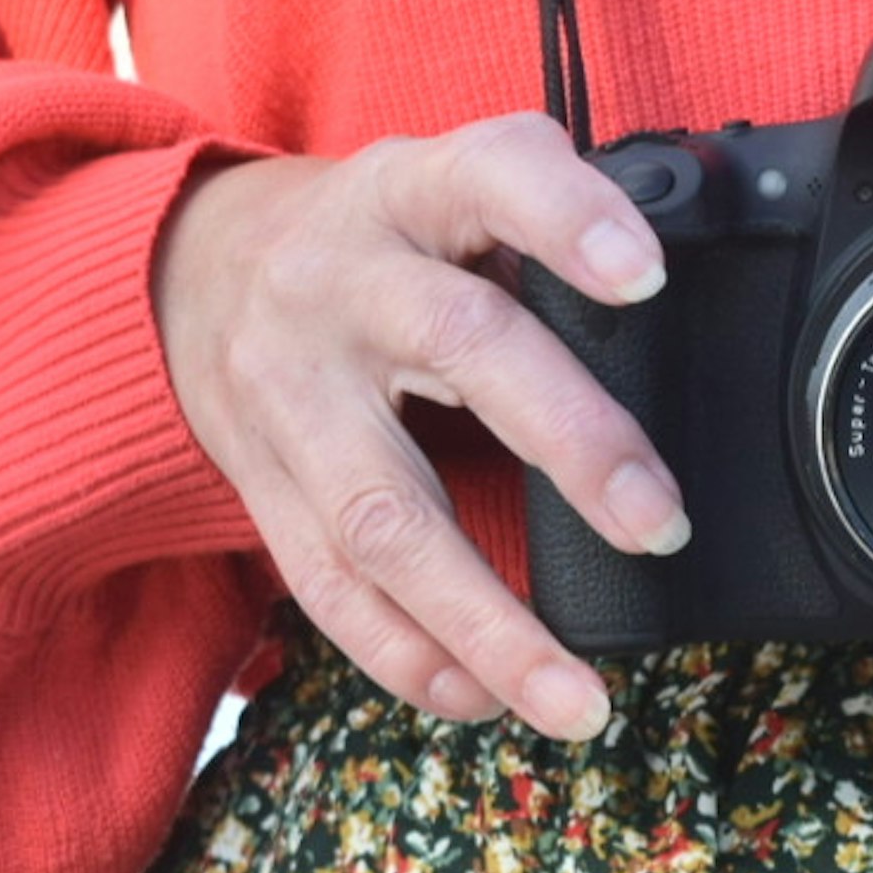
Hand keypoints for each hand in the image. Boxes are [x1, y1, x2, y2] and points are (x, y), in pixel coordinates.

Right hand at [153, 111, 686, 739]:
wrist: (190, 270)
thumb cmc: (375, 239)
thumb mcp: (445, 187)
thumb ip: (543, 231)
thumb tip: (682, 317)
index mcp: (407, 192)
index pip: (491, 174)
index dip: (565, 219)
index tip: (645, 274)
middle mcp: (339, 284)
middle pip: (454, 349)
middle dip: (568, 443)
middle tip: (660, 523)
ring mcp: (290, 393)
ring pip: (383, 516)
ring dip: (486, 622)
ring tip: (578, 698)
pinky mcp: (258, 486)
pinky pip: (328, 590)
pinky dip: (410, 657)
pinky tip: (483, 698)